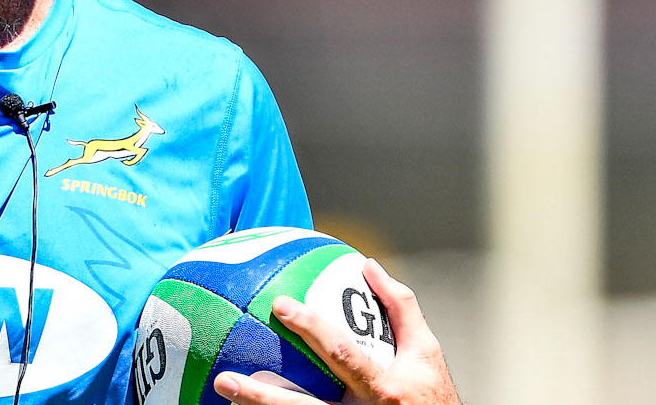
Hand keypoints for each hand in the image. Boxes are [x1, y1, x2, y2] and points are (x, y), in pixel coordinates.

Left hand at [213, 258, 460, 404]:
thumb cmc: (432, 395)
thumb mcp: (427, 353)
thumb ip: (400, 308)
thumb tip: (369, 265)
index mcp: (384, 389)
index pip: (341, 354)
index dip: (312, 329)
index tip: (280, 305)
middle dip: (261, 395)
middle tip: (224, 377)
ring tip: (223, 394)